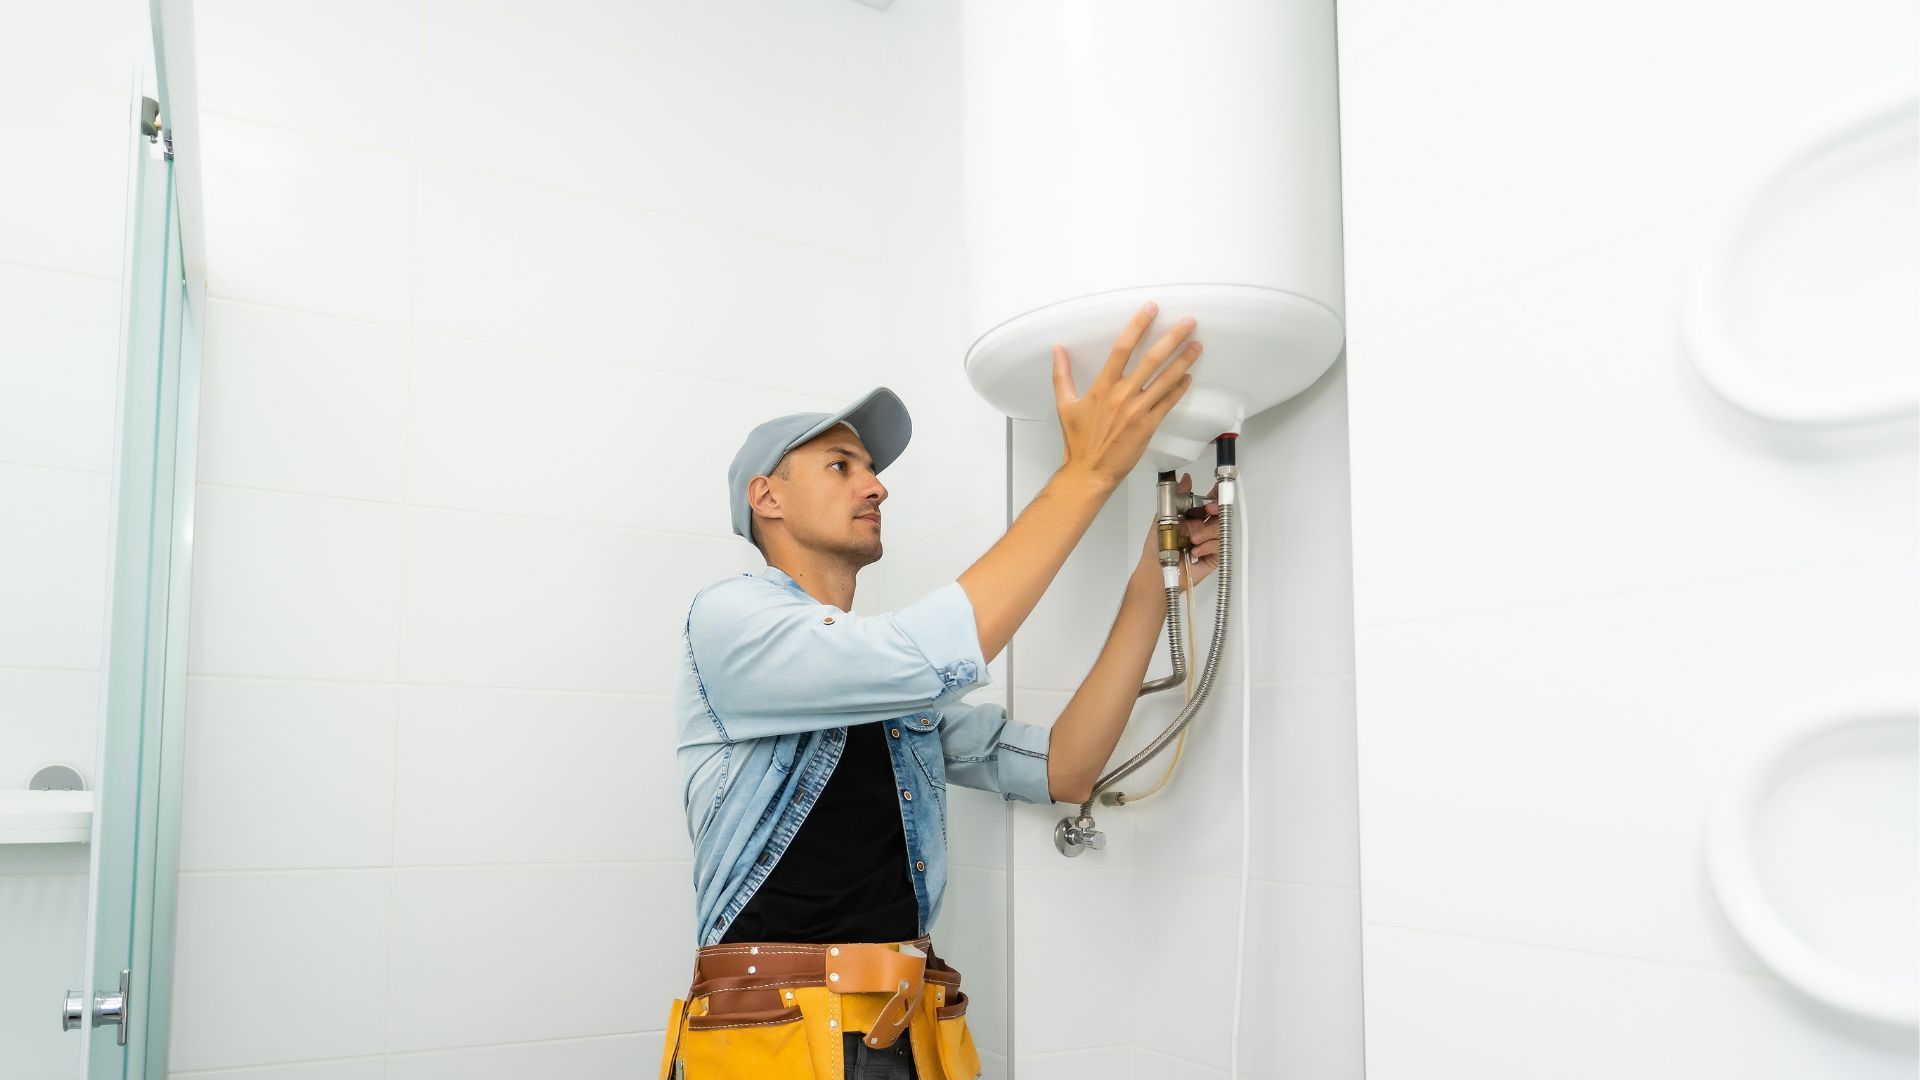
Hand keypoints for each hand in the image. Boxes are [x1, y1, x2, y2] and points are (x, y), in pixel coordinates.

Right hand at [1052, 301, 1203, 485]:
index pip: (1122, 349)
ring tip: (1197, 346)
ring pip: (1165, 380)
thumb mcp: (1065, 404)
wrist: (1089, 472)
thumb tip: (1057, 349)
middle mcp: (1122, 395)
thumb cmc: (1078, 441)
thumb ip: (1062, 375)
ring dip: (1183, 361)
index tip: (1151, 310)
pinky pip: (1168, 403)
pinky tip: (1188, 377)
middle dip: (1172, 339)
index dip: (1138, 326)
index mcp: (1102, 387)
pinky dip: (1179, 388)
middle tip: (1189, 323)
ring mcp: (1137, 411)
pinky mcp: (1148, 426)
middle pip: (1151, 360)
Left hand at [1137, 473, 1221, 590]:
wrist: (1157, 570)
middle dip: (1216, 509)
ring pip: (1220, 530)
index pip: (1208, 505)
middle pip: (1219, 515)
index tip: (1217, 489)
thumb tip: (1186, 478)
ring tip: (1193, 540)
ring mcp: (1209, 544)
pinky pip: (1219, 547)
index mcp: (1192, 520)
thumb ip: (1177, 497)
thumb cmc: (1158, 546)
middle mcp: (1202, 530)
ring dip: (1207, 532)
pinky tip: (1195, 552)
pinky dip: (1208, 547)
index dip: (1215, 496)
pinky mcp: (1213, 558)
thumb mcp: (1165, 517)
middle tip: (1209, 509)